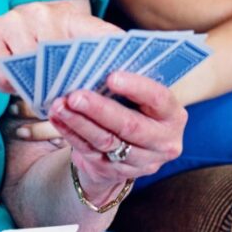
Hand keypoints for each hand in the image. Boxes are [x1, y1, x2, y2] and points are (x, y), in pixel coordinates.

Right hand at [0, 1, 119, 97]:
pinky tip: (7, 84)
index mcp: (62, 16)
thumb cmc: (14, 61)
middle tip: (81, 99)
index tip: (135, 68)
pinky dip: (8, 84)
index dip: (115, 49)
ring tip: (38, 93)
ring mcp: (13, 20)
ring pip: (35, 61)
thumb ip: (72, 66)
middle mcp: (40, 12)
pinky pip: (6, 69)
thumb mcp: (46, 60)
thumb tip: (108, 88)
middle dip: (74, 77)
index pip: (97, 30)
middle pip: (67, 50)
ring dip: (37, 84)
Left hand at [48, 72, 185, 193]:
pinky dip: (70, 134)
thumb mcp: (143, 99)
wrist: (130, 151)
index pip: (158, 99)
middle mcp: (163, 142)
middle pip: (130, 126)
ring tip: (60, 105)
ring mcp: (141, 162)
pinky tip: (59, 119)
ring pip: (106, 141)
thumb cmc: (136, 110)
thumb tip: (98, 59)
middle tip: (76, 95)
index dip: (136, 87)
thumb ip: (130, 84)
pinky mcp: (116, 173)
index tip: (111, 76)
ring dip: (79, 122)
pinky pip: (90, 151)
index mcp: (173, 116)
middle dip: (100, 109)